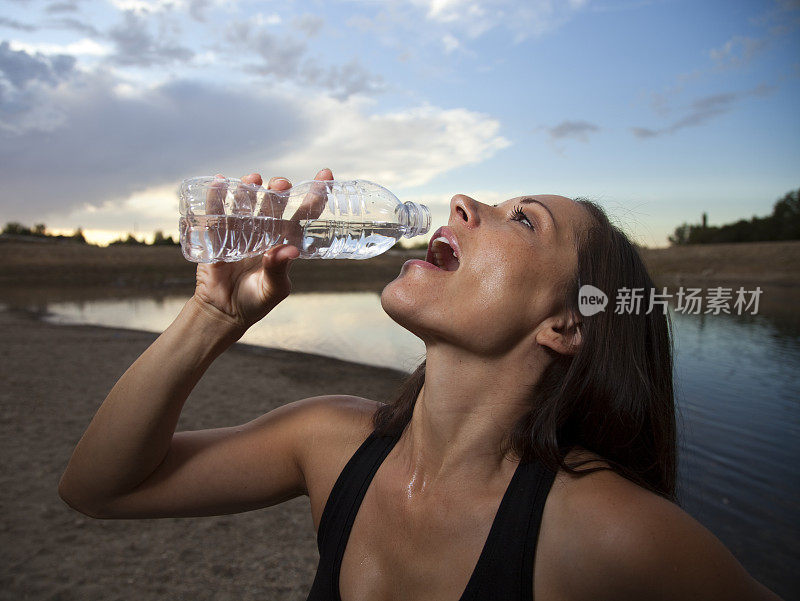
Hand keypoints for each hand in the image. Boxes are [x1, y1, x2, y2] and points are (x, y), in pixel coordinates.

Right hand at [191, 168, 333, 329]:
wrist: (223, 311)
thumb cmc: (255, 301)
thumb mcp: (272, 289)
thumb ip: (279, 270)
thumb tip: (289, 250)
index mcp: (284, 241)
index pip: (303, 214)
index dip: (314, 194)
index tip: (325, 174)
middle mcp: (264, 231)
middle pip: (273, 203)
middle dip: (278, 189)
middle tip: (281, 184)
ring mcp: (241, 230)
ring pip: (247, 202)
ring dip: (249, 188)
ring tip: (253, 179)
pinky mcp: (218, 235)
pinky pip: (217, 212)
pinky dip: (217, 197)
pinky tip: (218, 181)